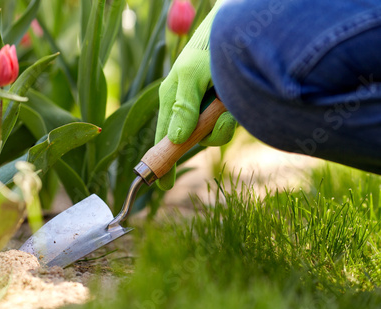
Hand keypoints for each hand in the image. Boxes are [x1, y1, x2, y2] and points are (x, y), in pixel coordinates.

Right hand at [155, 50, 236, 190]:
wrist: (240, 31)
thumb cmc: (208, 48)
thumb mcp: (191, 75)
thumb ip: (183, 107)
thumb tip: (175, 139)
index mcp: (172, 100)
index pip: (164, 137)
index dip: (164, 161)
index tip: (162, 183)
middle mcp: (189, 109)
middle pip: (192, 140)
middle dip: (205, 134)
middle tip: (218, 118)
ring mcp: (209, 111)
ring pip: (213, 135)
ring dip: (222, 124)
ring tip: (227, 101)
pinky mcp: (227, 110)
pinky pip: (228, 126)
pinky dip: (233, 117)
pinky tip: (233, 101)